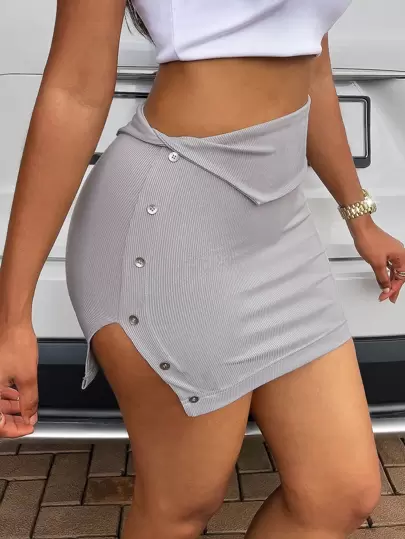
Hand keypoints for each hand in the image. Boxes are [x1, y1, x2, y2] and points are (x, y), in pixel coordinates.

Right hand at [0, 322, 38, 437]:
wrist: (12, 322)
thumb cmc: (15, 342)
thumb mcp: (28, 378)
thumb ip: (30, 401)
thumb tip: (30, 416)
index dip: (14, 429)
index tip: (28, 427)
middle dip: (12, 420)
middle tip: (28, 421)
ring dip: (10, 408)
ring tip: (25, 410)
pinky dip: (6, 396)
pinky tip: (17, 396)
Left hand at [349, 218, 404, 302]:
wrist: (361, 228)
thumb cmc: (370, 241)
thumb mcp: (377, 263)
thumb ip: (382, 277)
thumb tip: (386, 288)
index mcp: (402, 257)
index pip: (400, 277)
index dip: (393, 289)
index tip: (385, 297)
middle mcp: (400, 254)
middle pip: (400, 274)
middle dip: (393, 287)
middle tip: (388, 298)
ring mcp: (393, 252)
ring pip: (394, 270)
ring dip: (390, 281)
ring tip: (386, 292)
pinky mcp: (386, 250)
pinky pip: (389, 265)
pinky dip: (386, 273)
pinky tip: (384, 279)